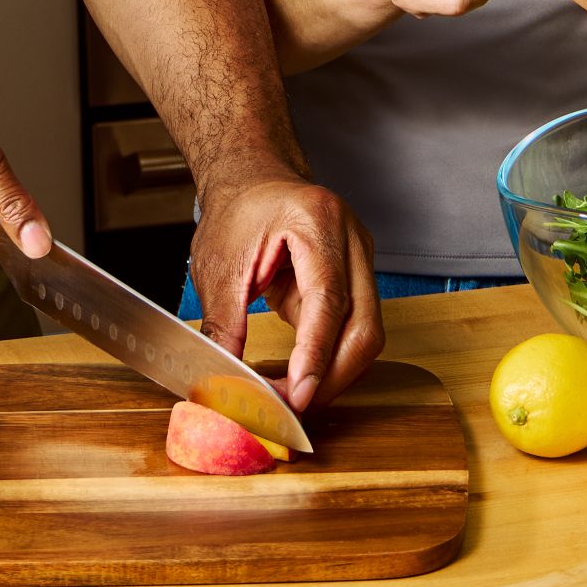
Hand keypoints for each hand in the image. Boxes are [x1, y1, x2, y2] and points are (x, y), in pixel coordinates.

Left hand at [188, 170, 381, 414]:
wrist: (254, 180)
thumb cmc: (237, 212)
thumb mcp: (219, 266)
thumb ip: (224, 324)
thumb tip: (226, 379)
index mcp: (317, 221)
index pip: (328, 298)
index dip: (315, 353)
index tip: (297, 393)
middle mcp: (352, 237)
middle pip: (364, 324)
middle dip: (331, 375)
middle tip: (293, 406)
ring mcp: (362, 256)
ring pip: (367, 332)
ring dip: (334, 372)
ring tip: (295, 396)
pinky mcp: (358, 277)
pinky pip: (355, 327)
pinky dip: (331, 357)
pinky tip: (303, 375)